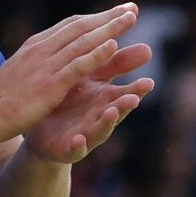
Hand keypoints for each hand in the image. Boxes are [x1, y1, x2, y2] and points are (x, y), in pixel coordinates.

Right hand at [0, 3, 139, 147]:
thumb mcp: (17, 71)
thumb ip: (34, 61)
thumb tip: (44, 54)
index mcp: (34, 46)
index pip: (69, 25)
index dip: (94, 17)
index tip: (115, 11)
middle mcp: (41, 49)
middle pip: (80, 27)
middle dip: (107, 16)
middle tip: (132, 8)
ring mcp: (45, 65)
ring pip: (83, 41)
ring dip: (109, 28)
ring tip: (131, 18)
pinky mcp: (49, 84)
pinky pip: (77, 65)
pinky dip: (96, 53)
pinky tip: (114, 45)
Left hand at [23, 40, 154, 163]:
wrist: (45, 131)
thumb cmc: (72, 100)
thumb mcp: (92, 80)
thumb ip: (114, 65)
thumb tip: (147, 47)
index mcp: (104, 99)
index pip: (124, 93)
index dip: (137, 89)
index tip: (150, 82)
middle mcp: (99, 117)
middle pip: (116, 112)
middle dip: (125, 106)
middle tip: (134, 98)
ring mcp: (86, 134)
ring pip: (100, 130)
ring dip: (107, 123)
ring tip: (112, 112)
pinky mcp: (69, 149)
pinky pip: (75, 149)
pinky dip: (79, 145)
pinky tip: (79, 140)